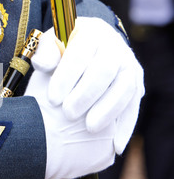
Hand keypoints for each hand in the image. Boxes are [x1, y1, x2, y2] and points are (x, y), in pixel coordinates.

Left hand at [25, 17, 144, 178]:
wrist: (89, 47)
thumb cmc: (63, 49)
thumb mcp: (50, 45)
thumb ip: (45, 53)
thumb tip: (43, 64)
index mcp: (91, 33)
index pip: (80, 54)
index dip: (66, 77)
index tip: (52, 99)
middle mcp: (114, 46)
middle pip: (104, 71)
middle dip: (86, 94)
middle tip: (68, 114)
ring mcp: (128, 65)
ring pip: (123, 88)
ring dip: (107, 110)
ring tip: (89, 128)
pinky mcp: (136, 83)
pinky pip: (133, 105)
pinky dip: (125, 126)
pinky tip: (115, 145)